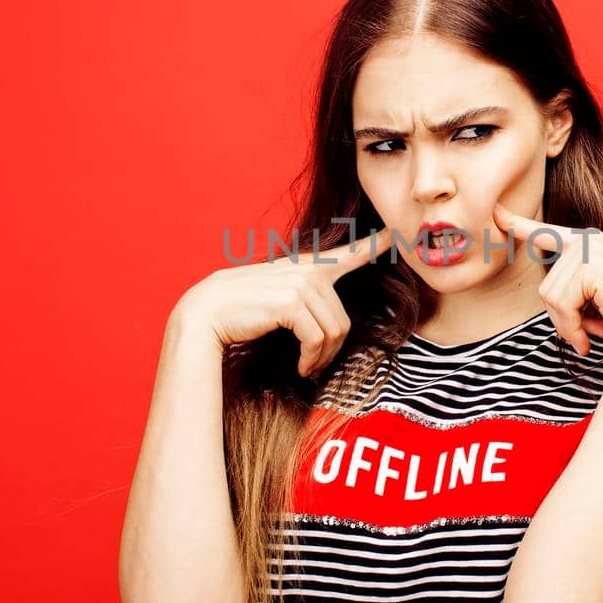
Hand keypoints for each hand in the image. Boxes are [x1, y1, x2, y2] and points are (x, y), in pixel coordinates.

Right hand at [173, 225, 394, 377]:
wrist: (203, 316)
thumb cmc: (239, 314)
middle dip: (331, 351)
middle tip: (312, 365)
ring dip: (321, 359)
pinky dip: (311, 360)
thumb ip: (303, 299)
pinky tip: (300, 367)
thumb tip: (329, 324)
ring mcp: (299, 283)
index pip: (349, 253)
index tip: (399, 234)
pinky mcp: (291, 302)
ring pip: (334, 333)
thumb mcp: (276, 299)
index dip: (376, 244)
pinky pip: (317, 340)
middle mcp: (307, 270)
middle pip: (342, 320)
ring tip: (305, 367)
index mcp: (306, 267)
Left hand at [491, 202, 602, 356]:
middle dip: (563, 318)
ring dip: (570, 325)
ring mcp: (589, 251)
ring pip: (551, 297)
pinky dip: (574, 328)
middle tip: (587, 333)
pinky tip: (594, 336)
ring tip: (594, 333)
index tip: (496, 213)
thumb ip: (572, 288)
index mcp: (589, 245)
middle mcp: (588, 241)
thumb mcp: (595, 297)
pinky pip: (561, 305)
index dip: (519, 225)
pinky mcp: (589, 266)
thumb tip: (548, 295)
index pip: (547, 233)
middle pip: (546, 286)